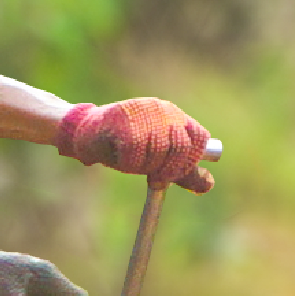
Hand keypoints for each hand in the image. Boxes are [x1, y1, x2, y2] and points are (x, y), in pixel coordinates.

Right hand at [55, 97, 219, 191]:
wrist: (86, 134)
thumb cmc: (123, 146)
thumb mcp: (157, 159)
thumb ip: (181, 171)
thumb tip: (208, 185)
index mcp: (175, 116)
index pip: (199, 138)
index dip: (191, 162)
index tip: (174, 175)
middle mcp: (163, 110)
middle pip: (181, 147)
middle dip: (168, 170)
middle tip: (154, 179)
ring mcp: (144, 113)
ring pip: (158, 151)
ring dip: (144, 167)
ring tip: (132, 161)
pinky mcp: (124, 120)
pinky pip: (135, 154)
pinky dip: (129, 163)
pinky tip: (120, 157)